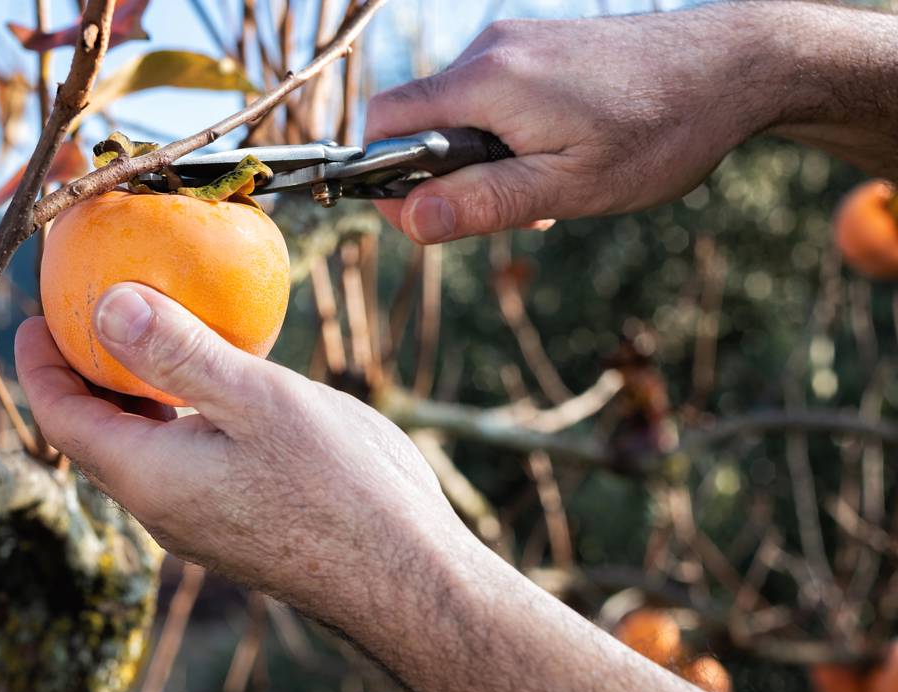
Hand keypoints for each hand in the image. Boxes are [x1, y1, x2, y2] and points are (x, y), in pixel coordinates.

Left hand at [15, 284, 750, 691]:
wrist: (402, 574)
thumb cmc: (336, 486)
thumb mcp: (255, 400)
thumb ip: (177, 352)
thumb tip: (105, 304)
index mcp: (147, 476)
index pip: (62, 417)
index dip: (39, 364)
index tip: (34, 314)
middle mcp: (160, 503)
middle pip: (94, 431)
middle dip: (79, 371)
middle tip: (82, 312)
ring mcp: (198, 517)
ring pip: (140, 445)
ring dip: (129, 390)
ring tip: (141, 334)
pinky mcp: (234, 518)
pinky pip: (182, 455)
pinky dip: (175, 410)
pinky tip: (212, 380)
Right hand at [365, 7, 771, 242]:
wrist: (734, 66)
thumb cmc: (659, 130)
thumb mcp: (569, 186)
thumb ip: (482, 203)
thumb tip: (409, 221)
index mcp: (486, 81)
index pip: (385, 122)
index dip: (386, 176)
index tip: (423, 218)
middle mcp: (490, 49)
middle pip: (420, 121)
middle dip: (446, 177)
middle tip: (511, 211)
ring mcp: (514, 41)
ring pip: (457, 112)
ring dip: (482, 161)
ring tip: (548, 186)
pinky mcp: (538, 45)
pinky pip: (491, 95)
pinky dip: (507, 135)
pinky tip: (559, 155)